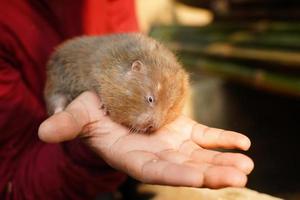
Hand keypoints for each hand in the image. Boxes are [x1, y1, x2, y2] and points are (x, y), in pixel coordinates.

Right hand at [39, 91, 253, 188]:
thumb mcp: (79, 115)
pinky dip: (224, 139)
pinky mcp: (182, 131)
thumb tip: (44, 130)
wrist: (111, 108)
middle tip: (239, 175)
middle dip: (210, 173)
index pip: (154, 170)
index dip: (174, 174)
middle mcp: (155, 154)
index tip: (198, 177)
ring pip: (199, 155)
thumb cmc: (93, 113)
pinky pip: (205, 136)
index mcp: (131, 155)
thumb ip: (67, 123)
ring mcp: (172, 143)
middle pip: (184, 168)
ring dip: (222, 159)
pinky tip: (243, 143)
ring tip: (246, 163)